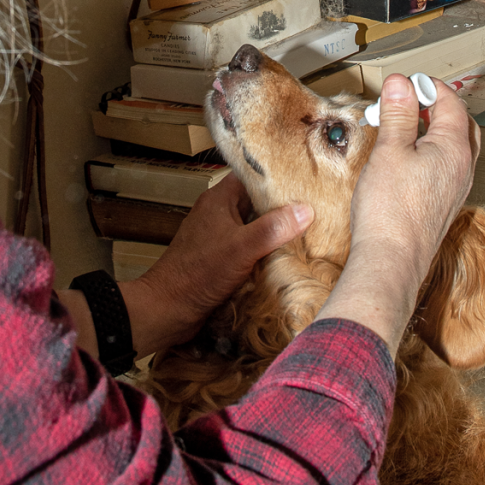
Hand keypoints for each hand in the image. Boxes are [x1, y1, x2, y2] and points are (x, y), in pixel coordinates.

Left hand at [119, 172, 312, 355]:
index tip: (307, 181)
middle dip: (283, 207)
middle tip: (316, 209)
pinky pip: (248, 249)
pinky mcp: (219, 259)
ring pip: (253, 227)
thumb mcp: (242, 247)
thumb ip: (273, 228)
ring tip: (309, 233)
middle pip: (256, 202)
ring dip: (275, 233)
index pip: (252, 175)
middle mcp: (218, 214)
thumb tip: (306, 210)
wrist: (168, 309)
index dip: (278, 176)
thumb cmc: (199, 273)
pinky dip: (264, 252)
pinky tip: (286, 258)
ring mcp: (218, 237)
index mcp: (219, 200)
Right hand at [317, 74, 477, 355]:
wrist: (392, 259)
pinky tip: (409, 162)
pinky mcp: (444, 207)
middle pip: (461, 126)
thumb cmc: (390, 211)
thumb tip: (401, 84)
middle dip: (438, 108)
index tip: (407, 83)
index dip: (429, 87)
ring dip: (435, 133)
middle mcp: (462, 169)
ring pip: (455, 149)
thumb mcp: (389, 151)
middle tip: (411, 102)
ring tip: (406, 129)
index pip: (450, 104)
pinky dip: (432, 155)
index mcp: (454, 149)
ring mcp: (456, 190)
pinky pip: (446, 170)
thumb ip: (398, 115)